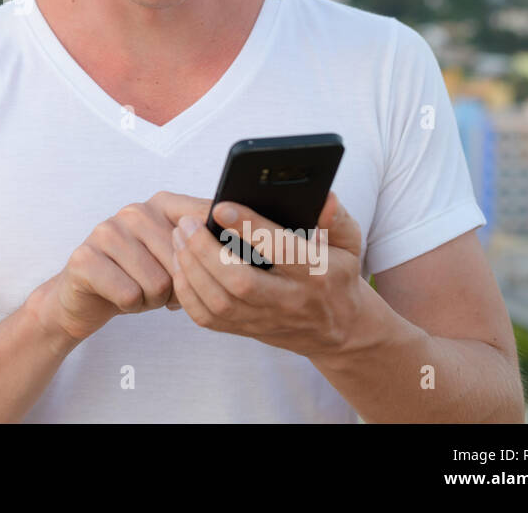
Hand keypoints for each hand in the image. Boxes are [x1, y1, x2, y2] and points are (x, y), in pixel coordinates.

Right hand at [32, 190, 212, 345]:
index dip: (214, 252)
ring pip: (157, 282)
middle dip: (176, 287)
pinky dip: (130, 305)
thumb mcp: (176, 258)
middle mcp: (134, 211)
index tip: (221, 265)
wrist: (86, 296)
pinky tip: (119, 296)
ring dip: (152, 299)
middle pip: (182, 262)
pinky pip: (129, 294)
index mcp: (161, 204)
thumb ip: (205, 246)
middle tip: (159, 286)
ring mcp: (106, 231)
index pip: (202, 220)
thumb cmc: (138, 276)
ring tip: (138, 290)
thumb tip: (238, 250)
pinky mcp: (84, 258)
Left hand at [169, 190, 366, 357]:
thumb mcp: (349, 244)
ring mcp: (266, 320)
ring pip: (219, 302)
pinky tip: (180, 264)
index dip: (248, 227)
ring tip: (178, 237)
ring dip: (190, 268)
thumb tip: (323, 196)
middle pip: (240, 282)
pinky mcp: (247, 331)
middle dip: (205, 251)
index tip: (220, 206)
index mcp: (317, 274)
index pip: (279, 250)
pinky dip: (187, 292)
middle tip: (186, 223)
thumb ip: (335, 218)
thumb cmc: (338, 275)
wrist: (340, 330)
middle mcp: (290, 301)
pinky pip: (207, 318)